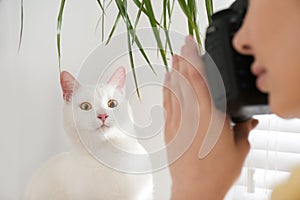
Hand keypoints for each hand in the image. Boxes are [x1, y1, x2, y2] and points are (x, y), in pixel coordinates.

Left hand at [163, 36, 257, 199]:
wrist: (194, 190)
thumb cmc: (216, 172)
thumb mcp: (238, 149)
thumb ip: (242, 131)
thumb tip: (248, 122)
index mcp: (209, 116)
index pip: (198, 80)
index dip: (193, 60)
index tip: (191, 46)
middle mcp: (190, 115)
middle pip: (183, 81)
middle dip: (182, 61)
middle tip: (181, 46)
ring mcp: (177, 123)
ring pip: (173, 91)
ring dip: (173, 72)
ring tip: (173, 59)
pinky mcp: (169, 132)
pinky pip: (166, 105)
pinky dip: (166, 91)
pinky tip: (166, 83)